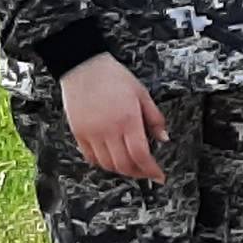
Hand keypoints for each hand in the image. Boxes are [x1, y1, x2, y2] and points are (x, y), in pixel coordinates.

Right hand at [59, 53, 167, 180]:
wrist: (83, 66)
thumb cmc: (113, 77)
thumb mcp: (142, 94)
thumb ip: (154, 118)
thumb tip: (164, 138)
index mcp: (128, 119)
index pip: (141, 155)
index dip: (151, 170)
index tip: (159, 175)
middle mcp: (108, 130)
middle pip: (125, 164)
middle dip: (139, 173)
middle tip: (147, 172)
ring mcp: (91, 133)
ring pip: (108, 164)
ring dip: (122, 170)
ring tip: (131, 166)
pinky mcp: (79, 133)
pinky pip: (91, 157)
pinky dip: (103, 163)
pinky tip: (112, 158)